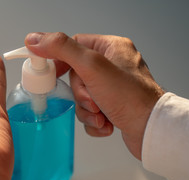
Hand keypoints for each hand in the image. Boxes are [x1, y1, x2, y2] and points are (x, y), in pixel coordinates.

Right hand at [25, 32, 163, 159]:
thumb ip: (63, 49)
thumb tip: (36, 39)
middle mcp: (112, 66)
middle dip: (81, 94)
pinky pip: (90, 112)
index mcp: (111, 48)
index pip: (73, 45)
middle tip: (92, 99)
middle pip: (75, 76)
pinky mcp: (112, 106)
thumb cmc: (131, 98)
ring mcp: (112, 88)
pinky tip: (107, 123)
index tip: (48, 71)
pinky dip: (94, 121)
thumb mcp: (92, 67)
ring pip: (81, 97)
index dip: (58, 59)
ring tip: (102, 113)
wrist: (151, 131)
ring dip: (87, 110)